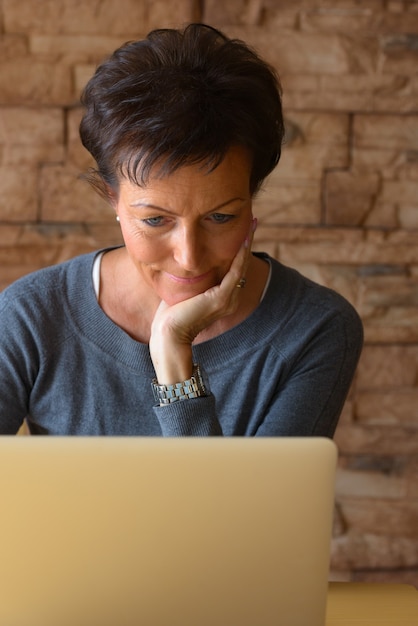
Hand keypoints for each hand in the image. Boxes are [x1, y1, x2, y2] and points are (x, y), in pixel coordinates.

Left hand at [149, 218, 255, 382]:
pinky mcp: (221, 298)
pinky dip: (241, 253)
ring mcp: (228, 298)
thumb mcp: (184, 291)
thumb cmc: (170, 315)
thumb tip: (183, 263)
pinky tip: (244, 238)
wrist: (169, 335)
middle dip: (247, 240)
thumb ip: (191, 278)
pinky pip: (236, 270)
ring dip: (247, 242)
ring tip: (252, 223)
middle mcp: (230, 298)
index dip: (239, 248)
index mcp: (222, 297)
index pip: (234, 268)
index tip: (241, 230)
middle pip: (242, 263)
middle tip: (252, 220)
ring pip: (242, 264)